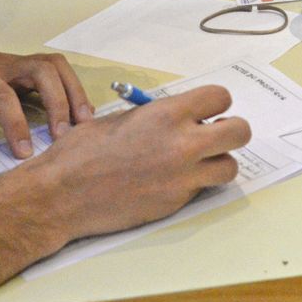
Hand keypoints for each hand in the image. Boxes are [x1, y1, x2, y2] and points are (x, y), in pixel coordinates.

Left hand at [0, 46, 91, 162]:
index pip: (1, 95)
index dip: (16, 123)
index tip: (25, 152)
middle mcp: (0, 63)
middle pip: (42, 70)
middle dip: (58, 101)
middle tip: (63, 135)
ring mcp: (16, 62)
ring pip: (56, 66)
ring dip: (74, 92)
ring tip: (84, 123)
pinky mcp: (25, 68)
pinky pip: (57, 71)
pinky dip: (72, 89)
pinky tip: (78, 114)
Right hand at [18, 86, 251, 241]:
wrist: (61, 195)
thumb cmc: (81, 152)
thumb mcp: (122, 119)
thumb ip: (158, 117)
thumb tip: (178, 118)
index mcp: (167, 114)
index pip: (220, 98)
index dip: (215, 104)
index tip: (208, 112)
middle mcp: (182, 144)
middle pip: (240, 132)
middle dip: (231, 131)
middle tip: (215, 136)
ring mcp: (182, 177)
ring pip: (230, 167)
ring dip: (218, 163)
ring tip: (198, 163)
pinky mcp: (175, 203)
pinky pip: (201, 189)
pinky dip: (194, 185)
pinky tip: (170, 182)